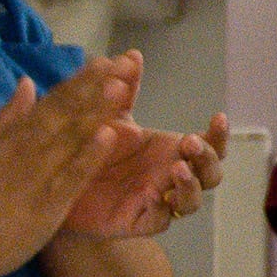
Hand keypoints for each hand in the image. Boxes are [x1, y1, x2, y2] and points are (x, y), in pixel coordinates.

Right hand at [0, 58, 133, 276]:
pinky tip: (109, 135)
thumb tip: (27, 82)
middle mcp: (26, 147)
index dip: (79, 81)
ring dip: (96, 112)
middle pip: (65, 112)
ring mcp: (38, 173)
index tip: (102, 62)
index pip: (52, 101)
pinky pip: (72, 174)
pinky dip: (90, 154)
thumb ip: (8, 116)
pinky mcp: (48, 202)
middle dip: (93, 88)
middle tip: (119, 65)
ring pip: (72, 137)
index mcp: (14, 134)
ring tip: (120, 88)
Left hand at [65, 103, 234, 239]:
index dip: (219, 135)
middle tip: (189, 143)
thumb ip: (122, 88)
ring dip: (192, 185)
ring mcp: (159, 201)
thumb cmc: (90, 147)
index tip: (218, 117)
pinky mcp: (140, 222)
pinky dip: (166, 208)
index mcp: (171, 150)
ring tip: (177, 168)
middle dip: (207, 158)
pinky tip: (160, 195)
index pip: (210, 145)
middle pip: (211, 173)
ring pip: (193, 201)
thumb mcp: (106, 114)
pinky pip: (162, 221)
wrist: (57, 184)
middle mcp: (171, 177)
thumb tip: (132, 54)